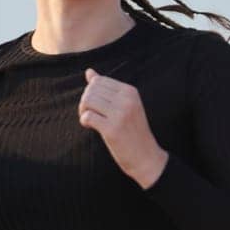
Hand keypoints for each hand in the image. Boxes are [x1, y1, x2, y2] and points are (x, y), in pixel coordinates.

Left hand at [78, 69, 168, 188]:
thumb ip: (106, 88)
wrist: (146, 157)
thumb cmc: (132, 130)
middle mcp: (127, 100)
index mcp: (130, 91)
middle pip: (91, 90)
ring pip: (87, 101)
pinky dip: (84, 121)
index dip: (91, 92)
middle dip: (85, 102)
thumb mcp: (124, 105)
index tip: (95, 106)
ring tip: (90, 120)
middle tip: (89, 114)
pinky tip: (90, 127)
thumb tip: (89, 71)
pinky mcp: (112, 129)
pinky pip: (87, 117)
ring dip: (83, 111)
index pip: (98, 81)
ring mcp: (120, 114)